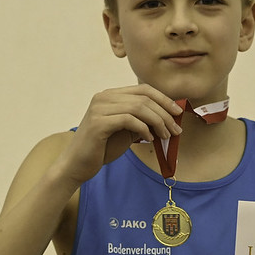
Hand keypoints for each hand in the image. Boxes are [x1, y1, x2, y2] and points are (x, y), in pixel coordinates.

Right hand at [58, 84, 183, 184]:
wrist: (76, 165)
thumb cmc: (101, 149)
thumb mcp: (126, 132)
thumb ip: (142, 122)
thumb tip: (168, 118)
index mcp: (110, 95)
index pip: (143, 89)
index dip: (164, 99)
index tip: (178, 113)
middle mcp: (103, 97)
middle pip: (144, 97)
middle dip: (165, 113)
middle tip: (176, 129)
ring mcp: (99, 108)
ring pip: (139, 107)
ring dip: (158, 122)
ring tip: (166, 136)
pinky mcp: (98, 122)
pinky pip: (129, 120)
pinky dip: (144, 129)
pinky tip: (149, 139)